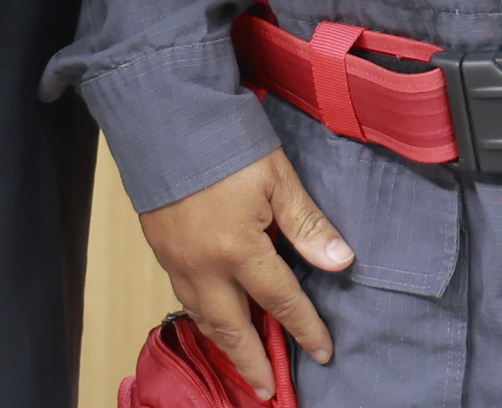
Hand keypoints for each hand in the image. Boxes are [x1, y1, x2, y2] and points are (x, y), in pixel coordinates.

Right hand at [135, 150, 348, 397]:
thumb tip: (340, 262)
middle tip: (265, 390)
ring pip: (203, 316)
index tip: (322, 352)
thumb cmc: (225, 143)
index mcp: (238, 250)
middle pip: (231, 327)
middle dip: (250, 362)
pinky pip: (185, 296)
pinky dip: (202, 316)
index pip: (280, 300)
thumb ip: (307, 225)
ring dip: (224, 343)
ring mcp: (177, 260)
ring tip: (242, 362)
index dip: (304, 328)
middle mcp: (204, 266)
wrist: (164, 120)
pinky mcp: (160, 249)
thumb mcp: (277, 179)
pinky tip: (212, 317)